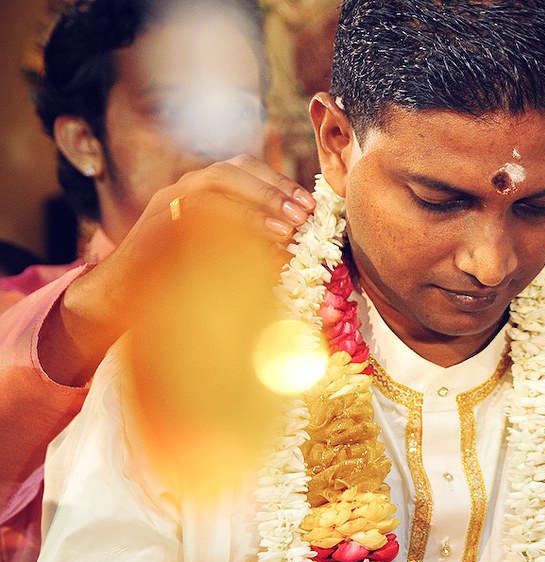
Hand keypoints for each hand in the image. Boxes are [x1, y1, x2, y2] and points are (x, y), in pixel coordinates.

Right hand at [43, 155, 315, 386]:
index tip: (310, 203)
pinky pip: (193, 216)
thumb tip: (296, 240)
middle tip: (304, 214)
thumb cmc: (178, 279)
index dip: (278, 181)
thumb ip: (251, 240)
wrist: (121, 298)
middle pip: (229, 170)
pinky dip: (228, 228)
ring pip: (212, 185)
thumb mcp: (223, 254)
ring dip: (254, 205)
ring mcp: (165, 205)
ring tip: (288, 231)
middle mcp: (181, 190)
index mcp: (200, 190)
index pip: (243, 168)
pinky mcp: (154, 226)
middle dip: (271, 189)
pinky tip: (253, 246)